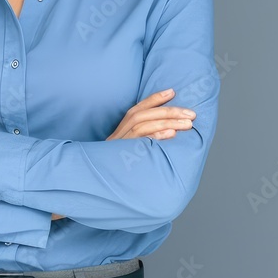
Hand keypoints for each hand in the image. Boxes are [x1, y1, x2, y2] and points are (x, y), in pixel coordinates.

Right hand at [49, 91, 194, 220]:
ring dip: (167, 123)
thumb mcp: (123, 154)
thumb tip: (166, 137)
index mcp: (119, 133)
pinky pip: (138, 144)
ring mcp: (117, 146)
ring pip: (142, 127)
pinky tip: (170, 136)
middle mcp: (117, 136)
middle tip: (191, 114)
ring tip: (188, 125)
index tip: (172, 91)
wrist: (86, 187)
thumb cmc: (112, 172)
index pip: (136, 110)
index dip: (154, 99)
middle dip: (169, 112)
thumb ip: (138, 143)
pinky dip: (155, 138)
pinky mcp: (120, 157)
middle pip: (142, 116)